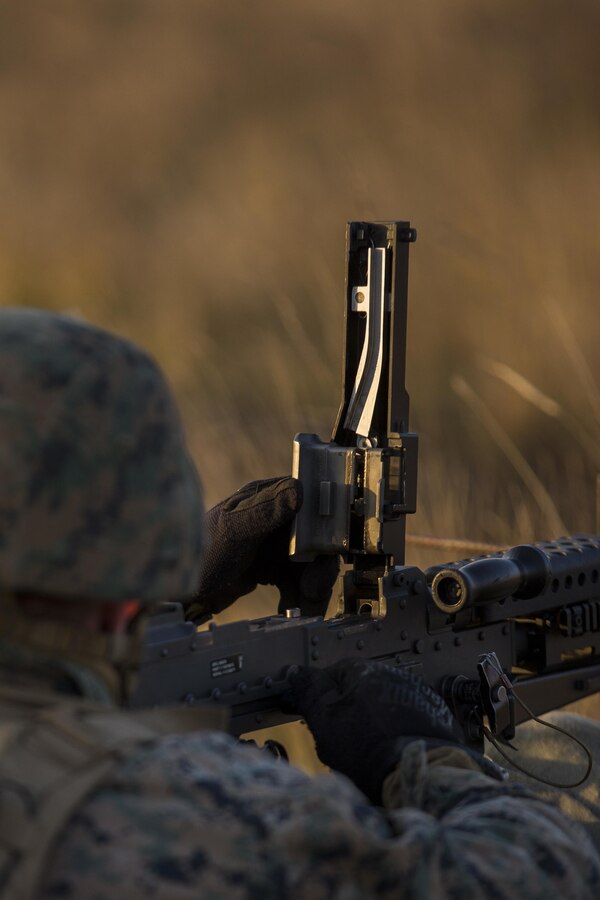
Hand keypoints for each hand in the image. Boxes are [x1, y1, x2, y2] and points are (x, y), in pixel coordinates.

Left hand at [186, 477, 339, 619]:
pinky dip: (300, 598)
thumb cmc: (200, 555)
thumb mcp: (233, 531)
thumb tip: (298, 490)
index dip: (324, 530)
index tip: (324, 555)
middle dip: (319, 569)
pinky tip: (293, 612)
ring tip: (307, 611)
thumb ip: (265, 511)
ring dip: (312, 589)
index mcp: (266, 500)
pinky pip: (296, 582)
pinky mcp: (269, 568)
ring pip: (309, 565)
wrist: (179, 592)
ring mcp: (272, 545)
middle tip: (314, 591)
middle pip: (314, 541)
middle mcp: (274, 519)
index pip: (310, 507)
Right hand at [286, 658, 464, 801]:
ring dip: (372, 719)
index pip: (333, 672)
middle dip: (347, 709)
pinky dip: (395, 730)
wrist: (418, 775)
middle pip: (359, 688)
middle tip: (339, 738)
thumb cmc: (367, 748)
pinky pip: (404, 718)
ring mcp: (416, 695)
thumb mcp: (325, 721)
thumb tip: (295, 671)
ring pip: (382, 703)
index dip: (321, 696)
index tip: (315, 716)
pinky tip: (388, 750)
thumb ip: (309, 692)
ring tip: (366, 749)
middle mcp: (392, 675)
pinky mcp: (433, 716)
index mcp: (364, 671)